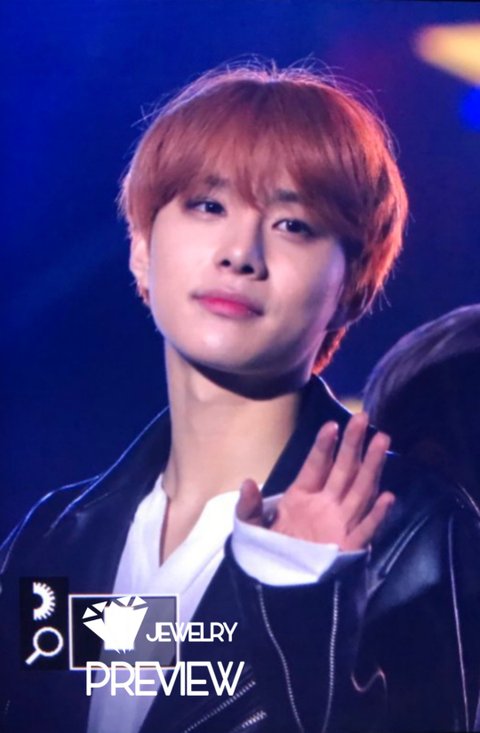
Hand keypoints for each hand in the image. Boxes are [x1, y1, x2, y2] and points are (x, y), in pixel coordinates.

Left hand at [236, 413, 394, 550]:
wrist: (278, 582)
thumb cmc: (269, 549)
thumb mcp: (251, 526)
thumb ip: (248, 506)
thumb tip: (247, 482)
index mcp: (302, 494)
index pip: (316, 464)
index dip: (323, 446)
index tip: (331, 425)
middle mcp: (325, 503)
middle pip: (343, 469)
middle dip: (353, 444)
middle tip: (363, 416)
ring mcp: (339, 522)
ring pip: (360, 490)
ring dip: (371, 466)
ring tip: (382, 440)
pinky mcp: (348, 546)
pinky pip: (365, 529)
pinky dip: (377, 514)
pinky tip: (388, 497)